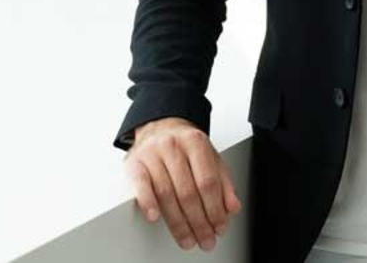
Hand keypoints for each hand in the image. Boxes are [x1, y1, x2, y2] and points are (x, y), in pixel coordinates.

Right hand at [122, 117, 242, 251]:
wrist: (159, 127)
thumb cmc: (185, 146)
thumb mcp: (210, 157)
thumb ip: (223, 182)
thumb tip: (232, 208)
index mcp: (196, 142)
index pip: (208, 182)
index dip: (215, 209)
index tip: (219, 227)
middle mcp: (173, 145)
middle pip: (188, 191)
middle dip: (199, 222)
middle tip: (205, 239)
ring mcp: (152, 153)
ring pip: (166, 193)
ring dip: (178, 223)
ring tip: (187, 238)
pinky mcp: (134, 162)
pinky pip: (141, 185)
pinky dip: (148, 203)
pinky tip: (155, 217)